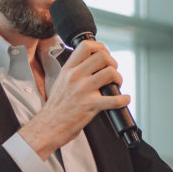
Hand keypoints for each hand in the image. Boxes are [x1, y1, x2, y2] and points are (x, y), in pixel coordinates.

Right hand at [18, 40, 129, 159]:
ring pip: (110, 73)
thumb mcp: (61, 81)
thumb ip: (74, 70)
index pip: (86, 46)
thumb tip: (93, 62)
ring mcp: (83, 90)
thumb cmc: (57, 106)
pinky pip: (114, 99)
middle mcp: (75, 77)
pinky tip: (124, 100)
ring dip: (118, 79)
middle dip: (113, 63)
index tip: (105, 54)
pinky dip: (124, 99)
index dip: (100, 47)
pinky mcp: (90, 105)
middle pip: (102, 56)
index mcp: (68, 69)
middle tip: (111, 72)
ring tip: (115, 85)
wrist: (49, 125)